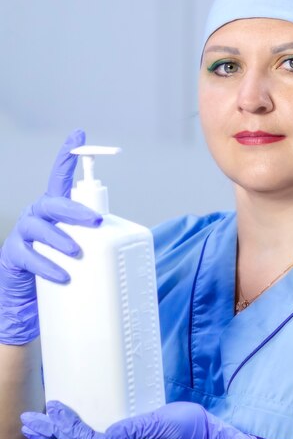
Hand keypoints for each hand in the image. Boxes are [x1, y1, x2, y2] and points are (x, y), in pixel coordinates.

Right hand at [0, 130, 101, 344]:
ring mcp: (22, 235)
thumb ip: (96, 240)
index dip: (67, 157)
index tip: (78, 135)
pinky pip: (27, 255)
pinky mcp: (13, 257)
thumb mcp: (82, 251)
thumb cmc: (61, 271)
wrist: (29, 303)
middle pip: (52, 202)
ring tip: (77, 251)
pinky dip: (46, 265)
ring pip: (38, 226)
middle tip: (95, 222)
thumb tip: (134, 245)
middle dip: (75, 209)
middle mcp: (37, 216)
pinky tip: (61, 275)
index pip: (61, 178)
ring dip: (60, 237)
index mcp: (55, 211)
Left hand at [21, 400, 257, 438]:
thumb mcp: (168, 424)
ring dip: (60, 434)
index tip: (55, 411)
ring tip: (39, 424)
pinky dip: (76, 430)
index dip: (72, 427)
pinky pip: (95, 436)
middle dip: (54, 434)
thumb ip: (141, 428)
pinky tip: (68, 425)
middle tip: (30, 421)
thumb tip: (111, 432)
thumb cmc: (189, 429)